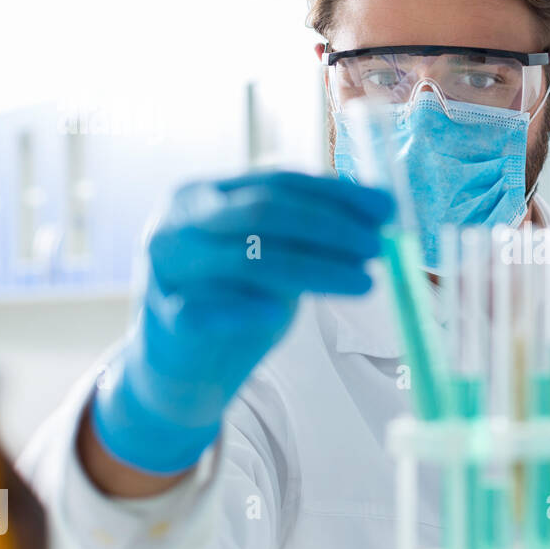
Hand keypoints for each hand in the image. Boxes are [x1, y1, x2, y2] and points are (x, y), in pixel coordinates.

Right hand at [90, 170, 392, 474]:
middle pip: (262, 213)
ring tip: (364, 282)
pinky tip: (278, 315)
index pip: (278, 181)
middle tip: (376, 246)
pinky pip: (206, 310)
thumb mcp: (273, 257)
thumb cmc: (233, 300)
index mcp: (206, 194)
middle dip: (329, 227)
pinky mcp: (163, 317)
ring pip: (246, 260)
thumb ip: (310, 232)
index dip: (336, 193)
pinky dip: (245, 309)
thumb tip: (382, 211)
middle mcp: (179, 221)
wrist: (180, 367)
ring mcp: (167, 268)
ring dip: (314, 269)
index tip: (386, 209)